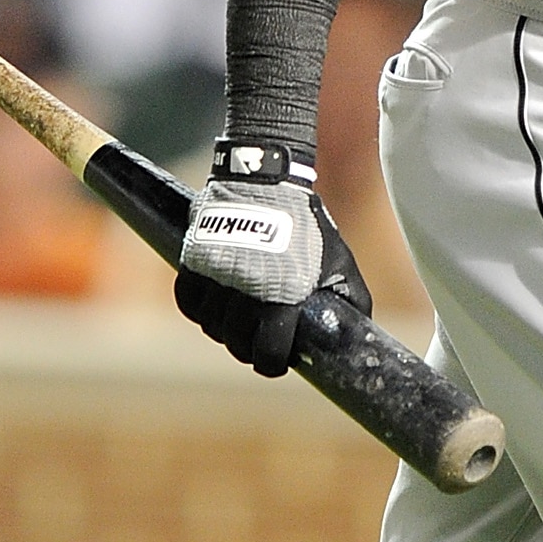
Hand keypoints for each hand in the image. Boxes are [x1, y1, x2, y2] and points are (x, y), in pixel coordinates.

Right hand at [175, 142, 371, 377]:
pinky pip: (188, 301)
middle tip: (258, 340)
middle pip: (236, 343)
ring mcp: (216, 275)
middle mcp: (246, 290)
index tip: (276, 361)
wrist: (265, 178)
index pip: (268, 351)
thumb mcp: (338, 261)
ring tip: (239, 318)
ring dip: (224, 327)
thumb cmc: (305, 225)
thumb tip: (354, 334)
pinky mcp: (193, 260)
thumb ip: (349, 299)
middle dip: (248, 348)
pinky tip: (215, 302)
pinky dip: (199, 308)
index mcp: (282, 295)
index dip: (272, 363)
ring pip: (211, 325)